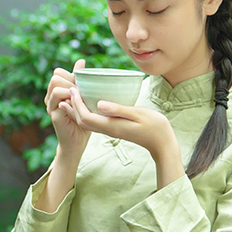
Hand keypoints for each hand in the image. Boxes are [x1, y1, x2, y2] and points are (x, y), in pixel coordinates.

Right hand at [45, 59, 90, 157]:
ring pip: (55, 85)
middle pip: (56, 76)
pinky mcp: (53, 113)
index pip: (58, 72)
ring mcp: (50, 105)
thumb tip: (81, 60)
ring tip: (79, 98)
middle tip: (81, 92)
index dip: (70, 75)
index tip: (81, 85)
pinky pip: (58, 97)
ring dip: (70, 89)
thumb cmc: (83, 118)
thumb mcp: (83, 95)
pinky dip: (70, 98)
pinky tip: (77, 105)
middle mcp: (50, 97)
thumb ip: (79, 79)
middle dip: (71, 81)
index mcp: (56, 91)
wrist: (79, 140)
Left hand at [63, 87, 185, 188]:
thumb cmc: (154, 127)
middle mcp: (108, 130)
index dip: (76, 104)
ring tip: (73, 95)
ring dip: (77, 109)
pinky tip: (89, 102)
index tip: (73, 88)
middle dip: (73, 106)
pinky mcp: (115, 128)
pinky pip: (95, 121)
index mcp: (111, 126)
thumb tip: (99, 104)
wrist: (162, 143)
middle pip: (82, 121)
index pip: (86, 117)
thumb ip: (118, 109)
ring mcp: (111, 130)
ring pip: (87, 122)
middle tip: (69, 89)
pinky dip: (87, 111)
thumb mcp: (138, 114)